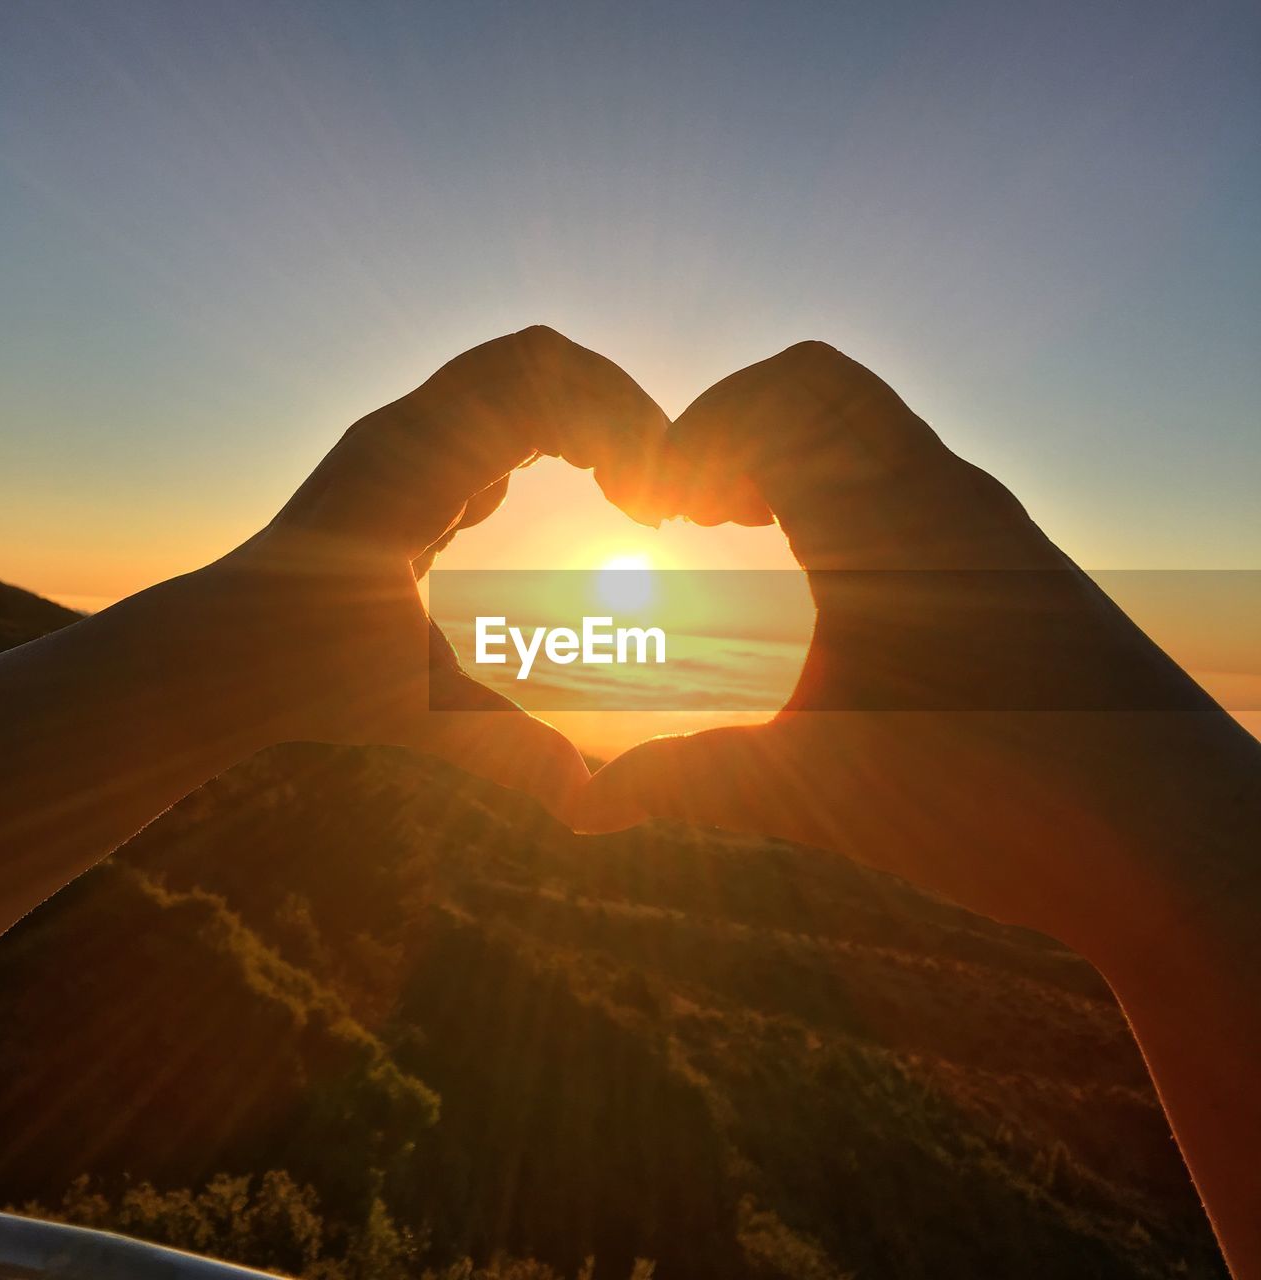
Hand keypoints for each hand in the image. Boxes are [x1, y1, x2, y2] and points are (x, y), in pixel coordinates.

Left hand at [190, 325, 669, 820]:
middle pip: (535, 359)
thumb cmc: (299, 677)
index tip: (650, 507)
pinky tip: (563, 502)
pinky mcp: (404, 469)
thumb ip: (506, 750)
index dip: (616, 424)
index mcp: (410, 464)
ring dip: (581, 422)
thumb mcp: (413, 711)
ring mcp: (401, 445)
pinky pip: (488, 418)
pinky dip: (545, 441)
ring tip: (627, 498)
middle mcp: (404, 434)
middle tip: (653, 491)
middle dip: (613, 409)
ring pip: (512, 380)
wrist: (214, 659)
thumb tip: (590, 804)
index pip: (538, 381)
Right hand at [578, 342, 1260, 1275]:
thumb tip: (579, 810)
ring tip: (744, 530)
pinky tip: (830, 579)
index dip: (686, 439)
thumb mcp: (813, 790)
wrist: (1175, 840)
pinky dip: (850, 490)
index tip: (648, 512)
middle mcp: (942, 493)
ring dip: (794, 454)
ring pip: (874, 426)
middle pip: (818, 381)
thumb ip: (686, 783)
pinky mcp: (1020, 563)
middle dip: (734, 423)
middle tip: (691, 510)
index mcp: (878, 519)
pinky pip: (916, 475)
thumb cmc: (995, 800)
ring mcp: (990, 523)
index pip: (768, 398)